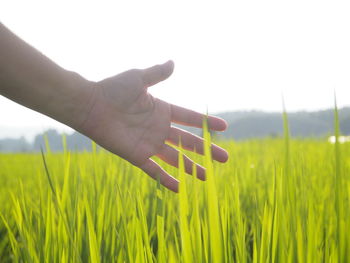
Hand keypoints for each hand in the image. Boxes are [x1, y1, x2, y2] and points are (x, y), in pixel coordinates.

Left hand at [79, 61, 227, 192]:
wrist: (91, 106)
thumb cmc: (112, 90)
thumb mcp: (138, 78)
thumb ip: (157, 74)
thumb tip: (173, 62)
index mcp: (162, 110)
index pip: (189, 118)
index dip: (206, 123)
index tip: (224, 127)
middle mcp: (159, 128)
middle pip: (188, 142)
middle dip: (207, 150)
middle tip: (225, 159)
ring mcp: (150, 143)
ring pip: (176, 158)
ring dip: (192, 167)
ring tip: (207, 177)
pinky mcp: (138, 156)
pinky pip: (155, 170)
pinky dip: (167, 180)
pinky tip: (180, 189)